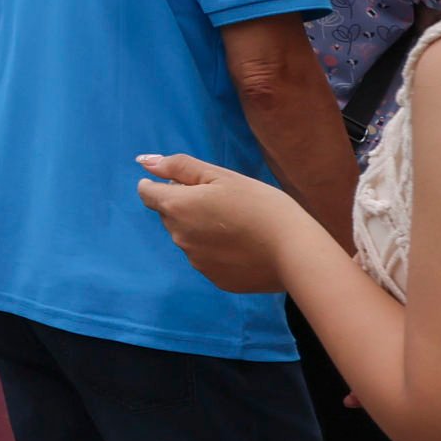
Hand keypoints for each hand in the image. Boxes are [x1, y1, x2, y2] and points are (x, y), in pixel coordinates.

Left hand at [137, 152, 328, 293]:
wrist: (296, 251)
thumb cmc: (261, 205)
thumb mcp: (221, 176)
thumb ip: (179, 167)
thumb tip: (143, 162)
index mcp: (177, 207)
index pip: (147, 193)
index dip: (160, 184)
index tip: (180, 183)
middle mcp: (179, 237)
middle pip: (169, 215)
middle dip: (185, 205)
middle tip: (221, 201)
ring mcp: (196, 261)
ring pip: (188, 237)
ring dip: (201, 228)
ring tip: (238, 223)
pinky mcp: (215, 279)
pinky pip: (206, 258)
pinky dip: (217, 250)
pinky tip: (244, 245)